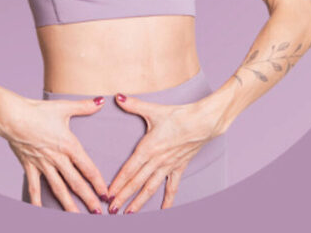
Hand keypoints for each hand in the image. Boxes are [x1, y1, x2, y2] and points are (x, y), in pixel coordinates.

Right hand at [0, 92, 109, 212]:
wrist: (12, 116)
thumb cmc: (38, 110)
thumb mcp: (64, 107)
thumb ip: (84, 106)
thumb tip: (101, 101)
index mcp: (68, 145)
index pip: (87, 167)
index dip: (98, 182)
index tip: (107, 193)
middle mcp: (57, 158)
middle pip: (76, 182)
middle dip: (88, 198)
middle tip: (98, 212)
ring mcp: (43, 164)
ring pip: (58, 189)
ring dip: (68, 205)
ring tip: (77, 218)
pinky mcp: (30, 166)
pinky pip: (34, 187)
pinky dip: (37, 201)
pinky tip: (41, 212)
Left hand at [106, 93, 223, 213]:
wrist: (203, 122)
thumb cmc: (178, 115)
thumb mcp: (153, 109)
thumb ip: (133, 104)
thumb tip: (117, 96)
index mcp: (148, 147)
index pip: (129, 169)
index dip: (118, 183)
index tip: (108, 194)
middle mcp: (157, 160)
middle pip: (137, 182)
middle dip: (123, 196)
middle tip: (112, 209)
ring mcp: (168, 166)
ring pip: (151, 188)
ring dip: (139, 201)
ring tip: (129, 213)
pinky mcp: (179, 167)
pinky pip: (172, 187)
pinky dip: (167, 200)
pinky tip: (162, 211)